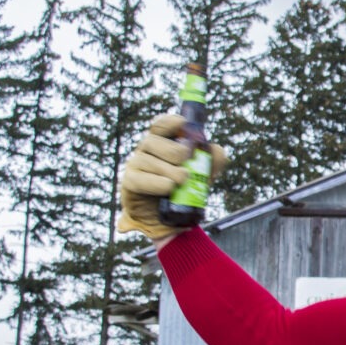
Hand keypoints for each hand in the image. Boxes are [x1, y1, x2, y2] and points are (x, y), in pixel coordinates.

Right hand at [116, 113, 226, 241]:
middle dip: (174, 151)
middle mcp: (145, 151)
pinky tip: (170, 187)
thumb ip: (213, 160)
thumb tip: (215, 150)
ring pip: (148, 160)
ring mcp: (135, 166)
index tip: (183, 123)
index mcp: (162, 143)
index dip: (170, 122)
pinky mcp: (130, 184)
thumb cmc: (186, 192)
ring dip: (170, 170)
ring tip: (182, 181)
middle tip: (187, 164)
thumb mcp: (204, 175)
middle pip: (153, 140)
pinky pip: (140, 179)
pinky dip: (157, 183)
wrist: (172, 222)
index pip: (160, 125)